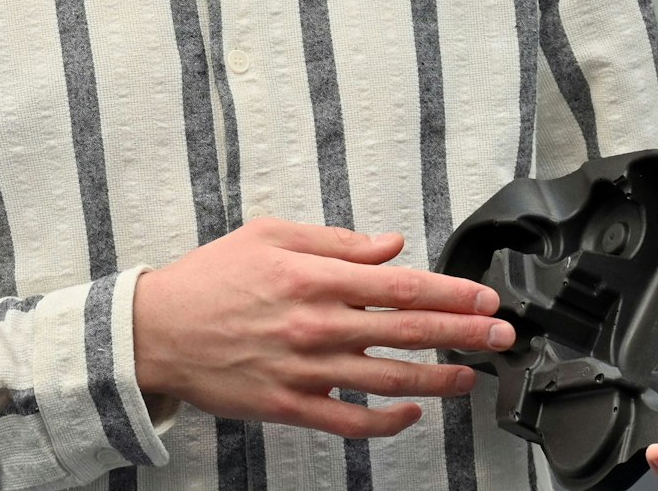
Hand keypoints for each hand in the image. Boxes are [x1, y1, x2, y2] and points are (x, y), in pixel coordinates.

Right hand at [131, 218, 511, 438]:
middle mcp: (318, 325)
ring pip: (390, 381)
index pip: (403, 286)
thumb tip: (391, 245)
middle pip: (409, 332)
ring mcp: (306, 371)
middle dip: (464, 334)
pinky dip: (387, 422)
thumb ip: (337, 242)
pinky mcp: (290, 406)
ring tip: (471, 376)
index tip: (486, 298)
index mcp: (316, 279)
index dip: (453, 293)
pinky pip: (351, 421)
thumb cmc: (211, 278)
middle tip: (502, 336)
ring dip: (438, 380)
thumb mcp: (272, 235)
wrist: (156, 331)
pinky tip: (412, 413)